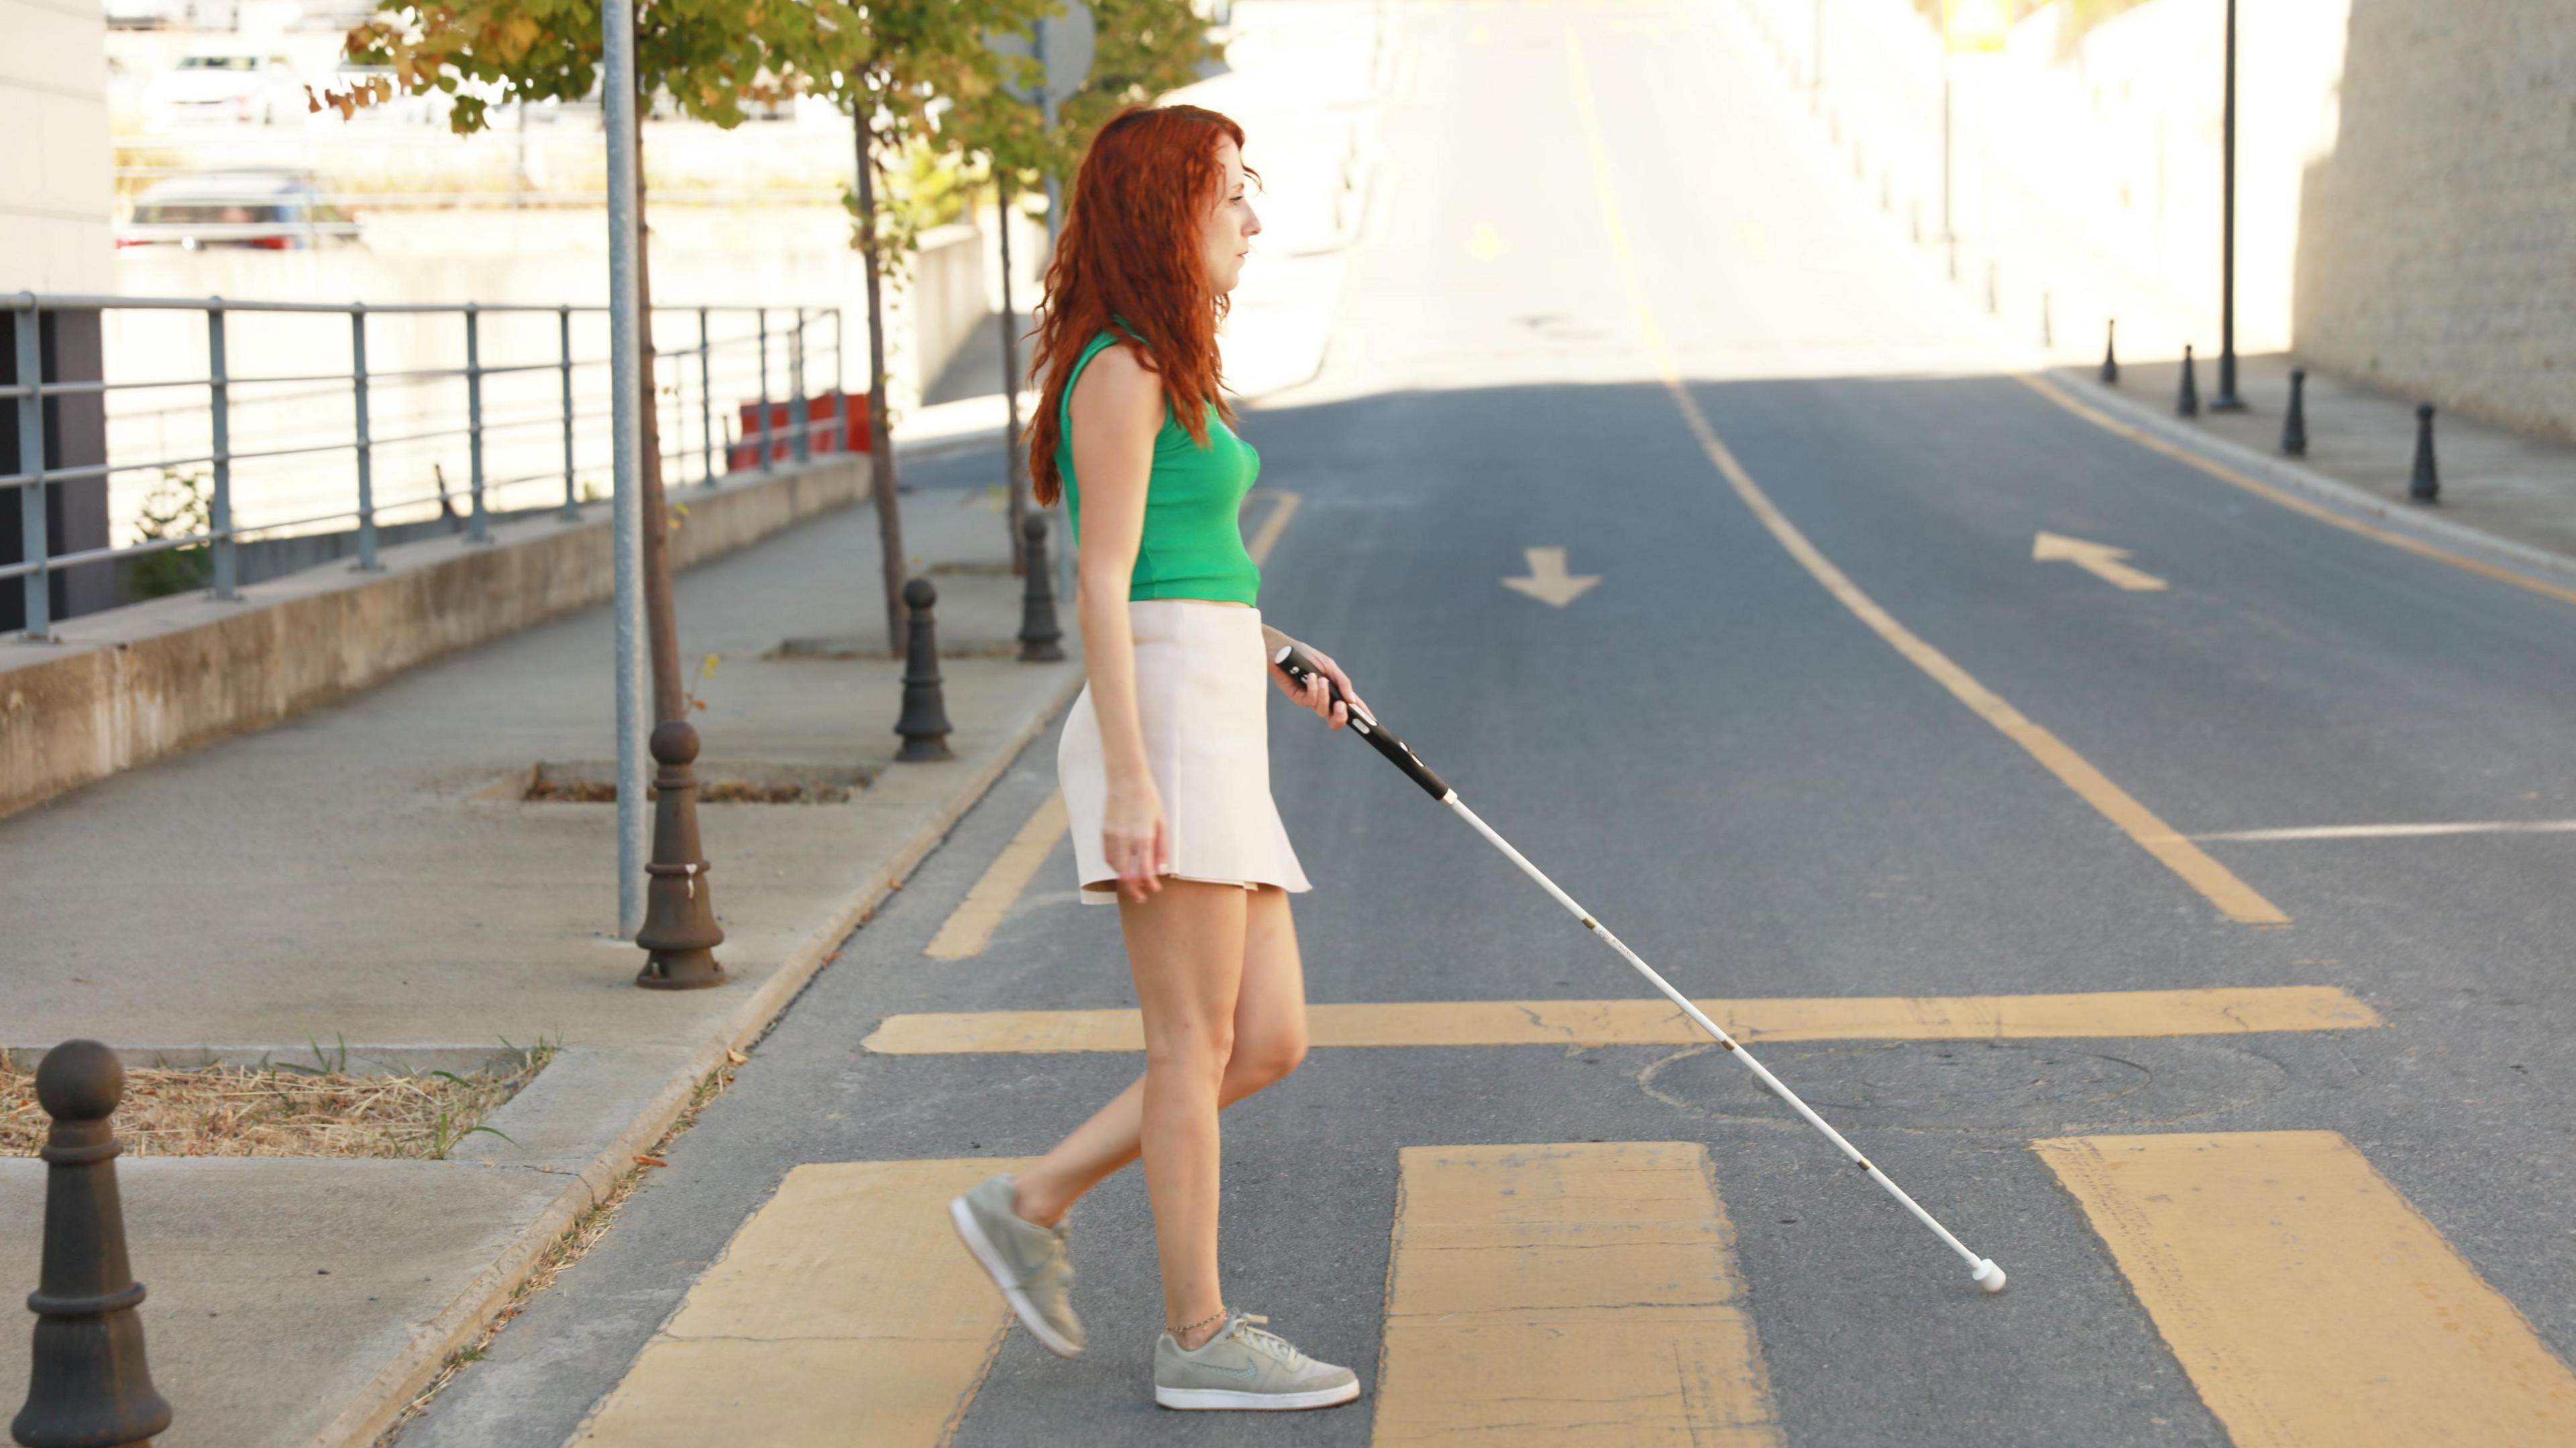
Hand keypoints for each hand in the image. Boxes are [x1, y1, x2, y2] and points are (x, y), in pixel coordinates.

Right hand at [1102, 776, 1168, 903]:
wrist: (1126, 780)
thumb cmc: (1149, 800)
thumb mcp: (1162, 822)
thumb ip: (1162, 848)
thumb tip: (1161, 869)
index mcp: (1143, 837)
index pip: (1144, 871)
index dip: (1150, 884)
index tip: (1155, 889)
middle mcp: (1125, 839)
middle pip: (1126, 875)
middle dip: (1134, 890)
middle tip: (1141, 897)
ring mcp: (1112, 836)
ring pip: (1115, 868)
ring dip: (1123, 879)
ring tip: (1133, 885)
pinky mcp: (1104, 832)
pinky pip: (1107, 856)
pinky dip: (1114, 866)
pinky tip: (1122, 868)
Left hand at [1265, 633, 1369, 731]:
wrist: (1285, 651)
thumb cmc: (1308, 656)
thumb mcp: (1329, 666)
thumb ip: (1342, 683)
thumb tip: (1352, 701)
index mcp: (1336, 690)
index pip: (1352, 706)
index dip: (1362, 715)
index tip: (1371, 722)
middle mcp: (1325, 698)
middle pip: (1336, 720)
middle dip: (1341, 716)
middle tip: (1342, 706)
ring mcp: (1312, 700)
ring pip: (1323, 711)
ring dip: (1324, 695)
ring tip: (1321, 679)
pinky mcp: (1299, 698)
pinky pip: (1310, 701)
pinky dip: (1312, 689)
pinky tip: (1310, 677)